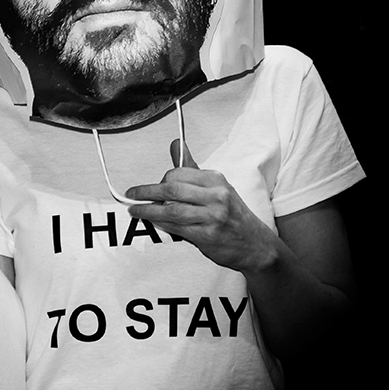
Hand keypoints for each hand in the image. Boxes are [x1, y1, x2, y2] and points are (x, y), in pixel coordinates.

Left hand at [126, 139, 274, 273]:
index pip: (178, 173)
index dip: (160, 180)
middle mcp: (216, 195)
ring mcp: (213, 216)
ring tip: (135, 210)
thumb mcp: (217, 186)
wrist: (256, 245)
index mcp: (216, 179)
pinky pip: (176, 228)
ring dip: (148, 210)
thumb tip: (176, 144)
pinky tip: (152, 221)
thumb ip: (192, 167)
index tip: (150, 186)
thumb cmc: (233, 214)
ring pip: (171, 210)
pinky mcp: (207, 236)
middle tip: (132, 195)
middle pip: (172, 189)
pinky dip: (160, 224)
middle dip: (147, 192)